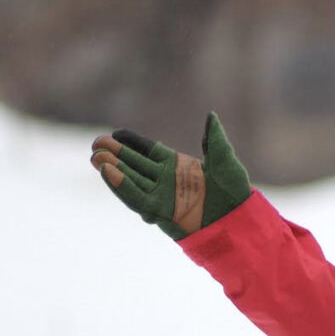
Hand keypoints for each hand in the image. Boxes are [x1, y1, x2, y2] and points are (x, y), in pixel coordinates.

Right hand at [90, 112, 249, 239]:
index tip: (115, 134)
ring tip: (96, 158)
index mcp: (177, 166)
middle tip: (96, 144)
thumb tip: (211, 116)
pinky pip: (137, 198)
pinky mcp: (161, 211)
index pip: (148, 151)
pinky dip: (123, 187)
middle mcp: (166, 180)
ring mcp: (163, 196)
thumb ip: (214, 140)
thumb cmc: (234, 191)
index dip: (131, 143)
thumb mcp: (224, 162)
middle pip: (135, 165)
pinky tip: (109, 173)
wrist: (238, 218)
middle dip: (115, 155)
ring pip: (132, 181)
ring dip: (113, 170)